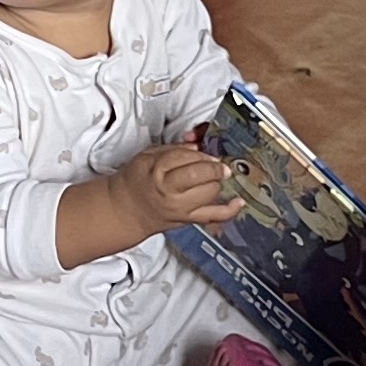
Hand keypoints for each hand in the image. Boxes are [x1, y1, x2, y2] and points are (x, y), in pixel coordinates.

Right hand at [114, 141, 240, 236]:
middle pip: (203, 174)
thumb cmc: (135, 182)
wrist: (126, 210)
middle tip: (208, 163)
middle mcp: (170, 191)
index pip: (187, 156)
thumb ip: (175, 149)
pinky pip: (215, 216)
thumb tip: (197, 146)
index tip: (202, 150)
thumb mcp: (147, 156)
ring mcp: (182, 208)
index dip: (198, 151)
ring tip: (209, 177)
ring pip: (212, 191)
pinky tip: (238, 201)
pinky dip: (230, 209)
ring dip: (215, 180)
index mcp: (158, 171)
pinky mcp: (189, 220)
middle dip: (210, 165)